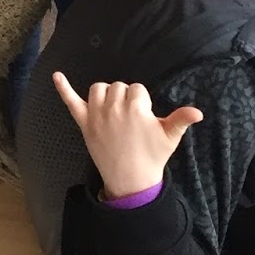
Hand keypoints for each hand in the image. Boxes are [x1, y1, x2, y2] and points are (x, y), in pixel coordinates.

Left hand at [52, 72, 202, 200]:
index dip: (142, 101)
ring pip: (99, 89)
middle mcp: (114, 106)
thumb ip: (181, 120)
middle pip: (118, 87)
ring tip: (114, 108)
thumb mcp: (170, 137)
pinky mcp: (83, 122)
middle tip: (131, 119)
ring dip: (105, 94)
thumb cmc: (152, 156)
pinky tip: (56, 76)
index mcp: (136, 107)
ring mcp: (96, 113)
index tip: (144, 116)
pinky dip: (63, 88)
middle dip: (126, 98)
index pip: (137, 89)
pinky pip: (70, 101)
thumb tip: (198, 112)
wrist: (131, 178)